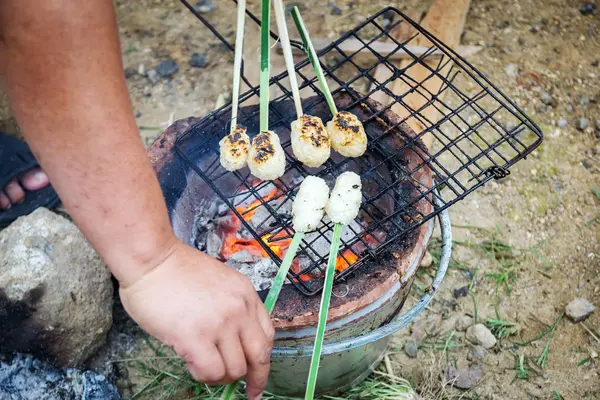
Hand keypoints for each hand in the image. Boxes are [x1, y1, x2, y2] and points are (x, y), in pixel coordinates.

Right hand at [119, 241, 273, 399]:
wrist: (151, 259)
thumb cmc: (176, 269)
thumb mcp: (220, 282)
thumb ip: (232, 307)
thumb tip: (232, 340)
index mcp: (246, 295)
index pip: (267, 335)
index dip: (264, 360)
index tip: (258, 374)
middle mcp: (239, 309)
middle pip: (259, 356)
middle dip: (255, 379)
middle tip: (248, 393)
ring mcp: (220, 324)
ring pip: (235, 369)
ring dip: (221, 375)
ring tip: (203, 364)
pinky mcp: (195, 337)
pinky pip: (211, 372)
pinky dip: (203, 375)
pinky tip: (191, 363)